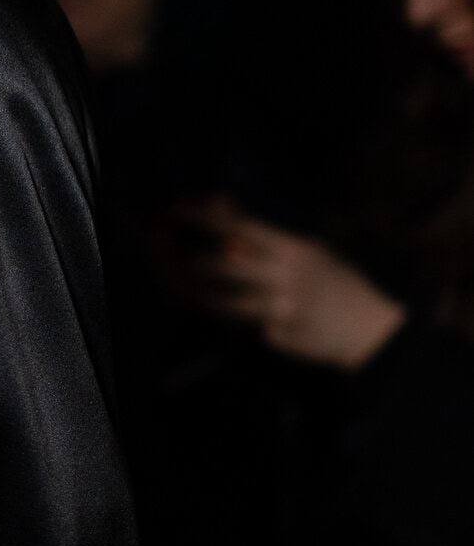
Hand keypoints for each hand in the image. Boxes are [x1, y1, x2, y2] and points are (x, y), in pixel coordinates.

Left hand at [179, 198, 406, 368]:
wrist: (368, 330)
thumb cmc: (340, 287)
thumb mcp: (315, 254)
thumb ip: (273, 244)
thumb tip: (232, 233)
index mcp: (295, 250)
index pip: (242, 227)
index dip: (206, 218)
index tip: (178, 210)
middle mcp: (286, 276)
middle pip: (227, 264)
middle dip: (199, 262)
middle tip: (181, 261)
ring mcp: (281, 308)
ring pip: (228, 300)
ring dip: (208, 295)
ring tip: (194, 291)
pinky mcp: (278, 334)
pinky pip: (247, 326)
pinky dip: (240, 323)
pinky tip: (239, 320)